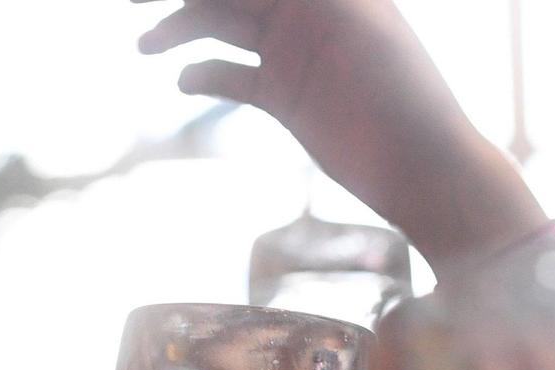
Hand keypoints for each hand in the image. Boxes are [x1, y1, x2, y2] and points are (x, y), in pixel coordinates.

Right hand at [136, 0, 547, 267]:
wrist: (422, 168)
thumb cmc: (403, 94)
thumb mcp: (353, 24)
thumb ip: (306, 1)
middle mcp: (307, 10)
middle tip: (133, 3)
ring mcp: (293, 51)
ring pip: (223, 27)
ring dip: (180, 29)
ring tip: (143, 44)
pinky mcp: (285, 95)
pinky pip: (233, 76)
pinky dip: (204, 74)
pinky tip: (183, 82)